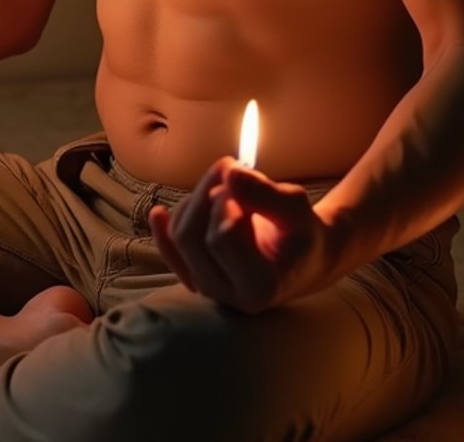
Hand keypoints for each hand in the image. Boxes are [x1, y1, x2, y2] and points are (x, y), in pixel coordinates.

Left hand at [149, 157, 338, 314]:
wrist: (304, 256)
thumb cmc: (302, 231)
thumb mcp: (297, 209)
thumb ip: (266, 193)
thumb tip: (230, 173)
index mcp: (259, 287)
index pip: (220, 235)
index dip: (227, 200)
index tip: (247, 181)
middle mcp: (229, 296)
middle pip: (191, 236)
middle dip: (205, 192)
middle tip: (230, 167)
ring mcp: (210, 289)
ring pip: (178, 237)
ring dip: (194, 199)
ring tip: (224, 185)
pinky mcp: (198, 278)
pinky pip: (170, 252)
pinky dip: (162, 229)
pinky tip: (159, 212)